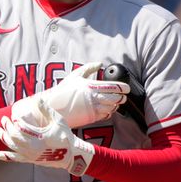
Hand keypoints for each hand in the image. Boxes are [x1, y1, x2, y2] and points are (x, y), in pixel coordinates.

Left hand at [0, 97, 94, 175]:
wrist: (71, 155)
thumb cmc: (65, 136)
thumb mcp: (58, 121)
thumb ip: (46, 110)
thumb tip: (38, 99)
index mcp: (40, 137)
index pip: (21, 128)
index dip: (15, 122)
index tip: (13, 117)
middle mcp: (33, 147)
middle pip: (14, 136)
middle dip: (7, 127)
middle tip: (4, 120)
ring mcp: (31, 155)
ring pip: (12, 146)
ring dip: (3, 138)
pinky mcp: (31, 160)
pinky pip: (15, 159)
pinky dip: (6, 157)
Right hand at [13, 62, 128, 129]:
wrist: (53, 107)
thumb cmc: (63, 90)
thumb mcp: (75, 75)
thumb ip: (89, 68)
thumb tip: (100, 63)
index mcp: (92, 86)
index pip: (114, 87)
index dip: (124, 88)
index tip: (127, 88)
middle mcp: (94, 97)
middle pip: (116, 98)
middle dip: (122, 97)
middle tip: (123, 96)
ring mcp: (93, 109)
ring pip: (112, 107)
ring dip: (116, 105)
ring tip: (115, 102)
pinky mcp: (91, 117)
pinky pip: (106, 115)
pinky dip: (109, 112)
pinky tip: (107, 109)